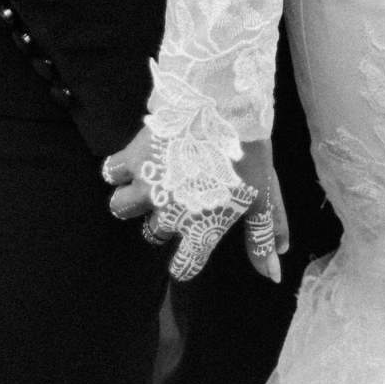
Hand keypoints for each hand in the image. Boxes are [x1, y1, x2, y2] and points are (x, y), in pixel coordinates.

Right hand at [102, 127, 288, 283]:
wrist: (224, 107)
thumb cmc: (247, 154)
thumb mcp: (261, 197)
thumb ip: (262, 238)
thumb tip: (273, 276)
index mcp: (200, 230)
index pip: (184, 267)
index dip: (185, 262)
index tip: (188, 251)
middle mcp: (168, 215)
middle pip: (154, 233)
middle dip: (162, 220)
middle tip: (177, 198)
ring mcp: (147, 186)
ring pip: (122, 207)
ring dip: (133, 200)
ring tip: (150, 184)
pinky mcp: (133, 157)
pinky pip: (111, 172)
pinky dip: (117, 170)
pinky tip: (133, 161)